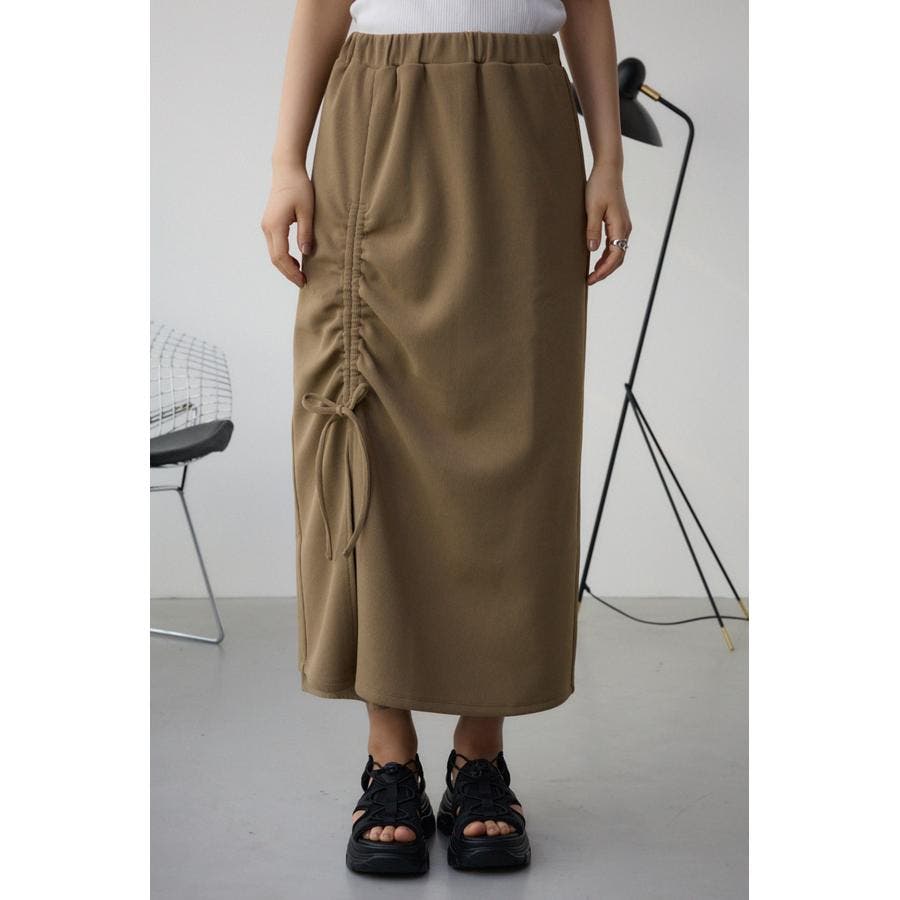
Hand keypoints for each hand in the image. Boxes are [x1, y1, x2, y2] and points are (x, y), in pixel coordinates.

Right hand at [261, 166, 315, 287]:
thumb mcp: (307, 211)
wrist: (286, 170)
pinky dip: (283, 257)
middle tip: (303, 282)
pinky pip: (274, 246)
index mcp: (276, 225)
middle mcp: (267, 227)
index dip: (291, 272)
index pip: (281, 257)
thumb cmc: (299, 187)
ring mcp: (266, 226)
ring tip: (301, 274)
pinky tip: (295, 261)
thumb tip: (306, 253)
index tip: (303, 281)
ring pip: (273, 253)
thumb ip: (306, 233)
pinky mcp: (269, 224)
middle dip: (288, 273)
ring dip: (286, 266)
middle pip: (275, 259)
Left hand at [585, 166, 631, 285]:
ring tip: (592, 273)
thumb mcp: (592, 208)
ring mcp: (623, 226)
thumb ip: (592, 229)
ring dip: (606, 264)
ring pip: (618, 252)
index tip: (591, 279)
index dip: (603, 271)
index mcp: (620, 226)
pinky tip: (597, 259)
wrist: (608, 170)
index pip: (615, 256)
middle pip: (618, 258)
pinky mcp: (619, 223)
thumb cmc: (599, 186)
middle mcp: (625, 228)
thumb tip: (592, 250)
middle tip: (590, 280)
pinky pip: (616, 244)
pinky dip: (607, 255)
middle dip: (605, 271)